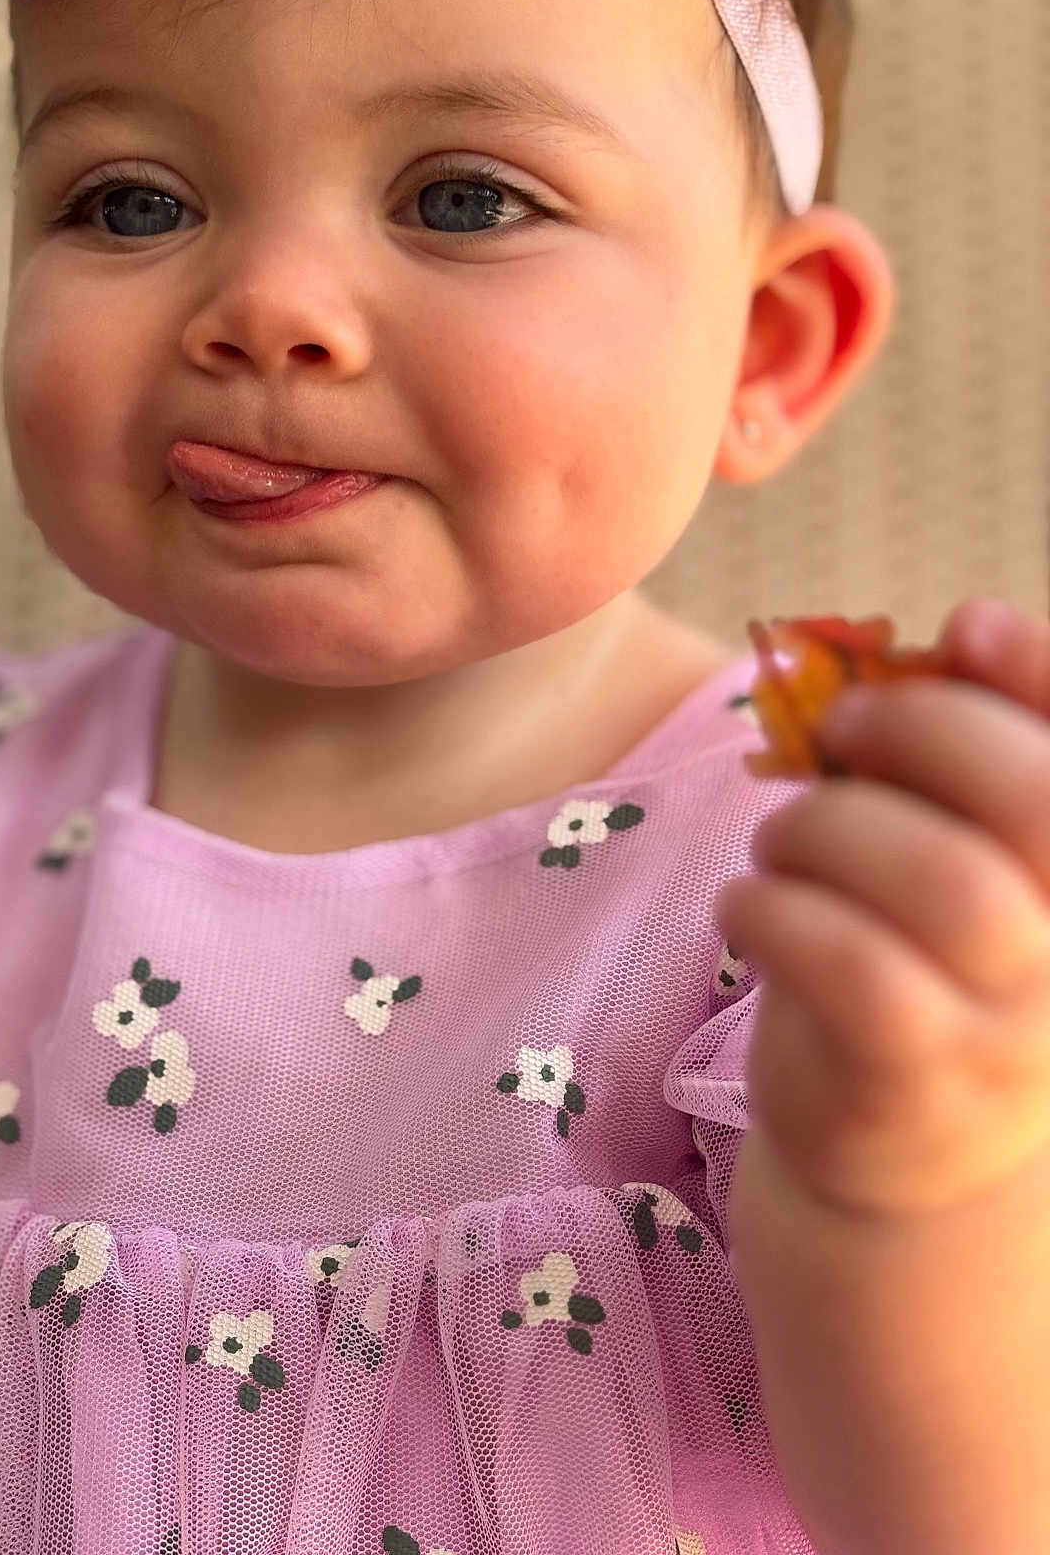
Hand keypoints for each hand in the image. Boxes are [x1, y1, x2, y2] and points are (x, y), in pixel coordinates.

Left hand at [716, 597, 1049, 1219]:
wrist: (894, 1141)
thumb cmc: (914, 955)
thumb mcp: (945, 850)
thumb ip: (947, 758)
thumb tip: (948, 639)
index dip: (1044, 669)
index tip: (964, 625)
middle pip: (1039, 806)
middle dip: (926, 729)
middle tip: (841, 726)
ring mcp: (1011, 1029)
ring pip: (944, 884)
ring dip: (829, 827)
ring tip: (780, 837)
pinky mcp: (916, 1084)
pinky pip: (852, 970)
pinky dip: (776, 911)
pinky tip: (747, 905)